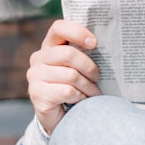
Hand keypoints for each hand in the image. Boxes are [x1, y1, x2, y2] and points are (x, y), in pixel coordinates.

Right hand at [26, 19, 101, 133]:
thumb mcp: (79, 68)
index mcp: (50, 46)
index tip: (94, 43)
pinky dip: (80, 97)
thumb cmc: (75, 87)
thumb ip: (85, 54)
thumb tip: (109, 45)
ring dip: (88, 86)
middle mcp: (38, 58)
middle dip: (89, 67)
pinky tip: (82, 100)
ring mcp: (35, 75)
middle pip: (68, 54)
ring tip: (94, 93)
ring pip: (71, 75)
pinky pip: (67, 91)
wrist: (61, 117)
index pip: (59, 28)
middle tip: (98, 77)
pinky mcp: (37, 93)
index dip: (77, 32)